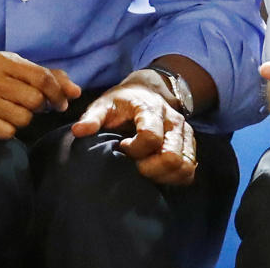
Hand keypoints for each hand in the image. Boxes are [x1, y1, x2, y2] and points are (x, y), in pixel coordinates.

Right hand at [0, 51, 80, 139]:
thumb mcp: (18, 69)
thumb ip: (49, 76)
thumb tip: (75, 92)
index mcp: (4, 60)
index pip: (42, 77)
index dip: (58, 92)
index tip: (63, 102)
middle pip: (35, 100)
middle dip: (42, 106)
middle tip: (37, 106)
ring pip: (23, 118)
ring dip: (26, 118)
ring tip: (15, 110)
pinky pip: (8, 132)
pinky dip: (10, 129)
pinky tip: (2, 120)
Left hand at [72, 77, 196, 184]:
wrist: (147, 92)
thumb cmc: (122, 103)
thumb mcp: (104, 104)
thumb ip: (92, 117)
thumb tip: (79, 131)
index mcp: (152, 109)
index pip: (151, 137)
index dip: (134, 149)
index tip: (122, 147)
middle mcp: (174, 121)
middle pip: (171, 156)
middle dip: (150, 168)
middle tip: (135, 164)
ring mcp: (185, 134)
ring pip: (184, 166)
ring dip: (163, 176)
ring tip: (145, 170)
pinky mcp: (190, 145)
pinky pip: (189, 171)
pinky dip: (174, 178)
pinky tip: (157, 174)